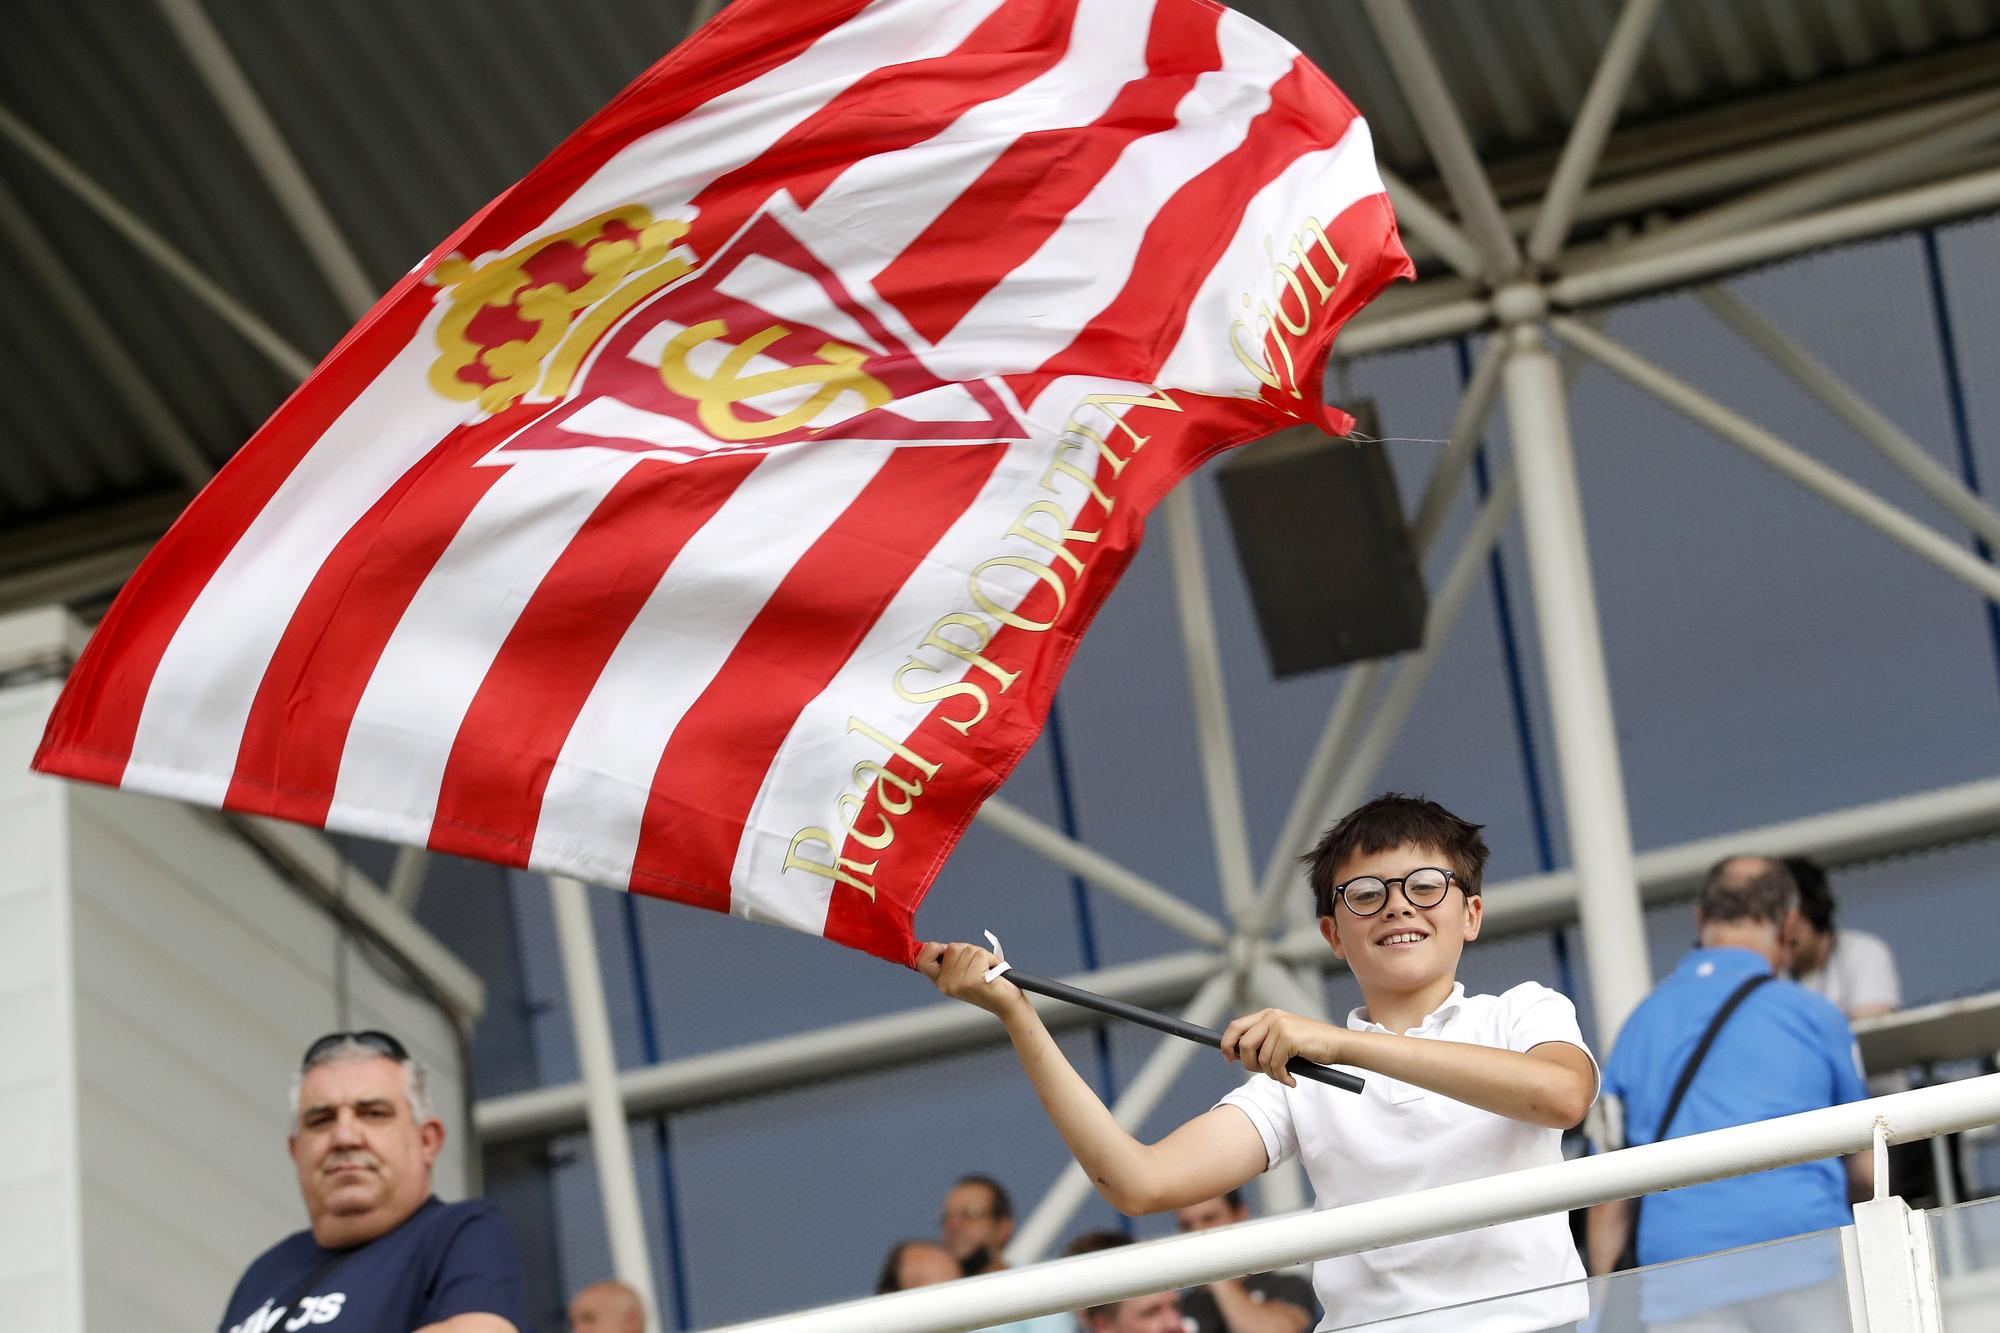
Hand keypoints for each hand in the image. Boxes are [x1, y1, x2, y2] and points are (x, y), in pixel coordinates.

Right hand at [918, 941, 1027, 1018]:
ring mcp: (958, 983)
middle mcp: (946, 984)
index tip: (947, 949)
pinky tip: (993, 973)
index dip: (933, 948)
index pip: (923, 959)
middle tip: (980, 966)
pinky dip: (991, 959)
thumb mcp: (964, 973)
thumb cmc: (989, 984)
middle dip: (970, 950)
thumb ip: (952, 961)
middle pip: (953, 947)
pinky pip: (980, 955)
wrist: (1007, 1005)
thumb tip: (944, 946)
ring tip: (988, 971)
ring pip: (968, 949)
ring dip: (982, 955)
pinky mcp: (973, 981)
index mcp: (941, 982)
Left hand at [1219, 1008, 1342, 1085]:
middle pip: (1243, 1044)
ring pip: (1260, 1059)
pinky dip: (1281, 1078)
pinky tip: (1291, 1080)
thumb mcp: (1282, 1039)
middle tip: (1263, 1072)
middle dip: (1248, 1064)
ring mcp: (1280, 1025)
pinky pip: (1274, 1066)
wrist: (1338, 1045)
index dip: (1227, 1043)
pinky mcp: (1289, 1038)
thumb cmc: (1311, 1046)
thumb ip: (1262, 1042)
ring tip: (1284, 1075)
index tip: (1227, 1058)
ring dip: (1270, 1074)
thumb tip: (1235, 1054)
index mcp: (1267, 1014)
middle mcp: (1271, 1016)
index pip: (1236, 1026)